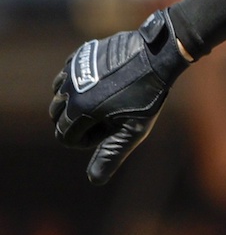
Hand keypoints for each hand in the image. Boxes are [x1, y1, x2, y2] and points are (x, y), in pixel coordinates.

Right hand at [49, 9, 191, 184]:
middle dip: (78, 121)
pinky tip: (101, 82)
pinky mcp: (78, 55)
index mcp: (80, 110)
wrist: (157, 55)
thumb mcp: (133, 130)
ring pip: (59, 94)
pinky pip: (67, 75)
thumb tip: (94, 180)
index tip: (109, 129)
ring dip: (74, 101)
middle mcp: (69, 89)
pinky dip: (76, 82)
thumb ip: (111, 154)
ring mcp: (72, 70)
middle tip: (109, 115)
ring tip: (105, 99)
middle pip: (57, 116)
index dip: (87, 139)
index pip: (65, 136)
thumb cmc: (148, 95)